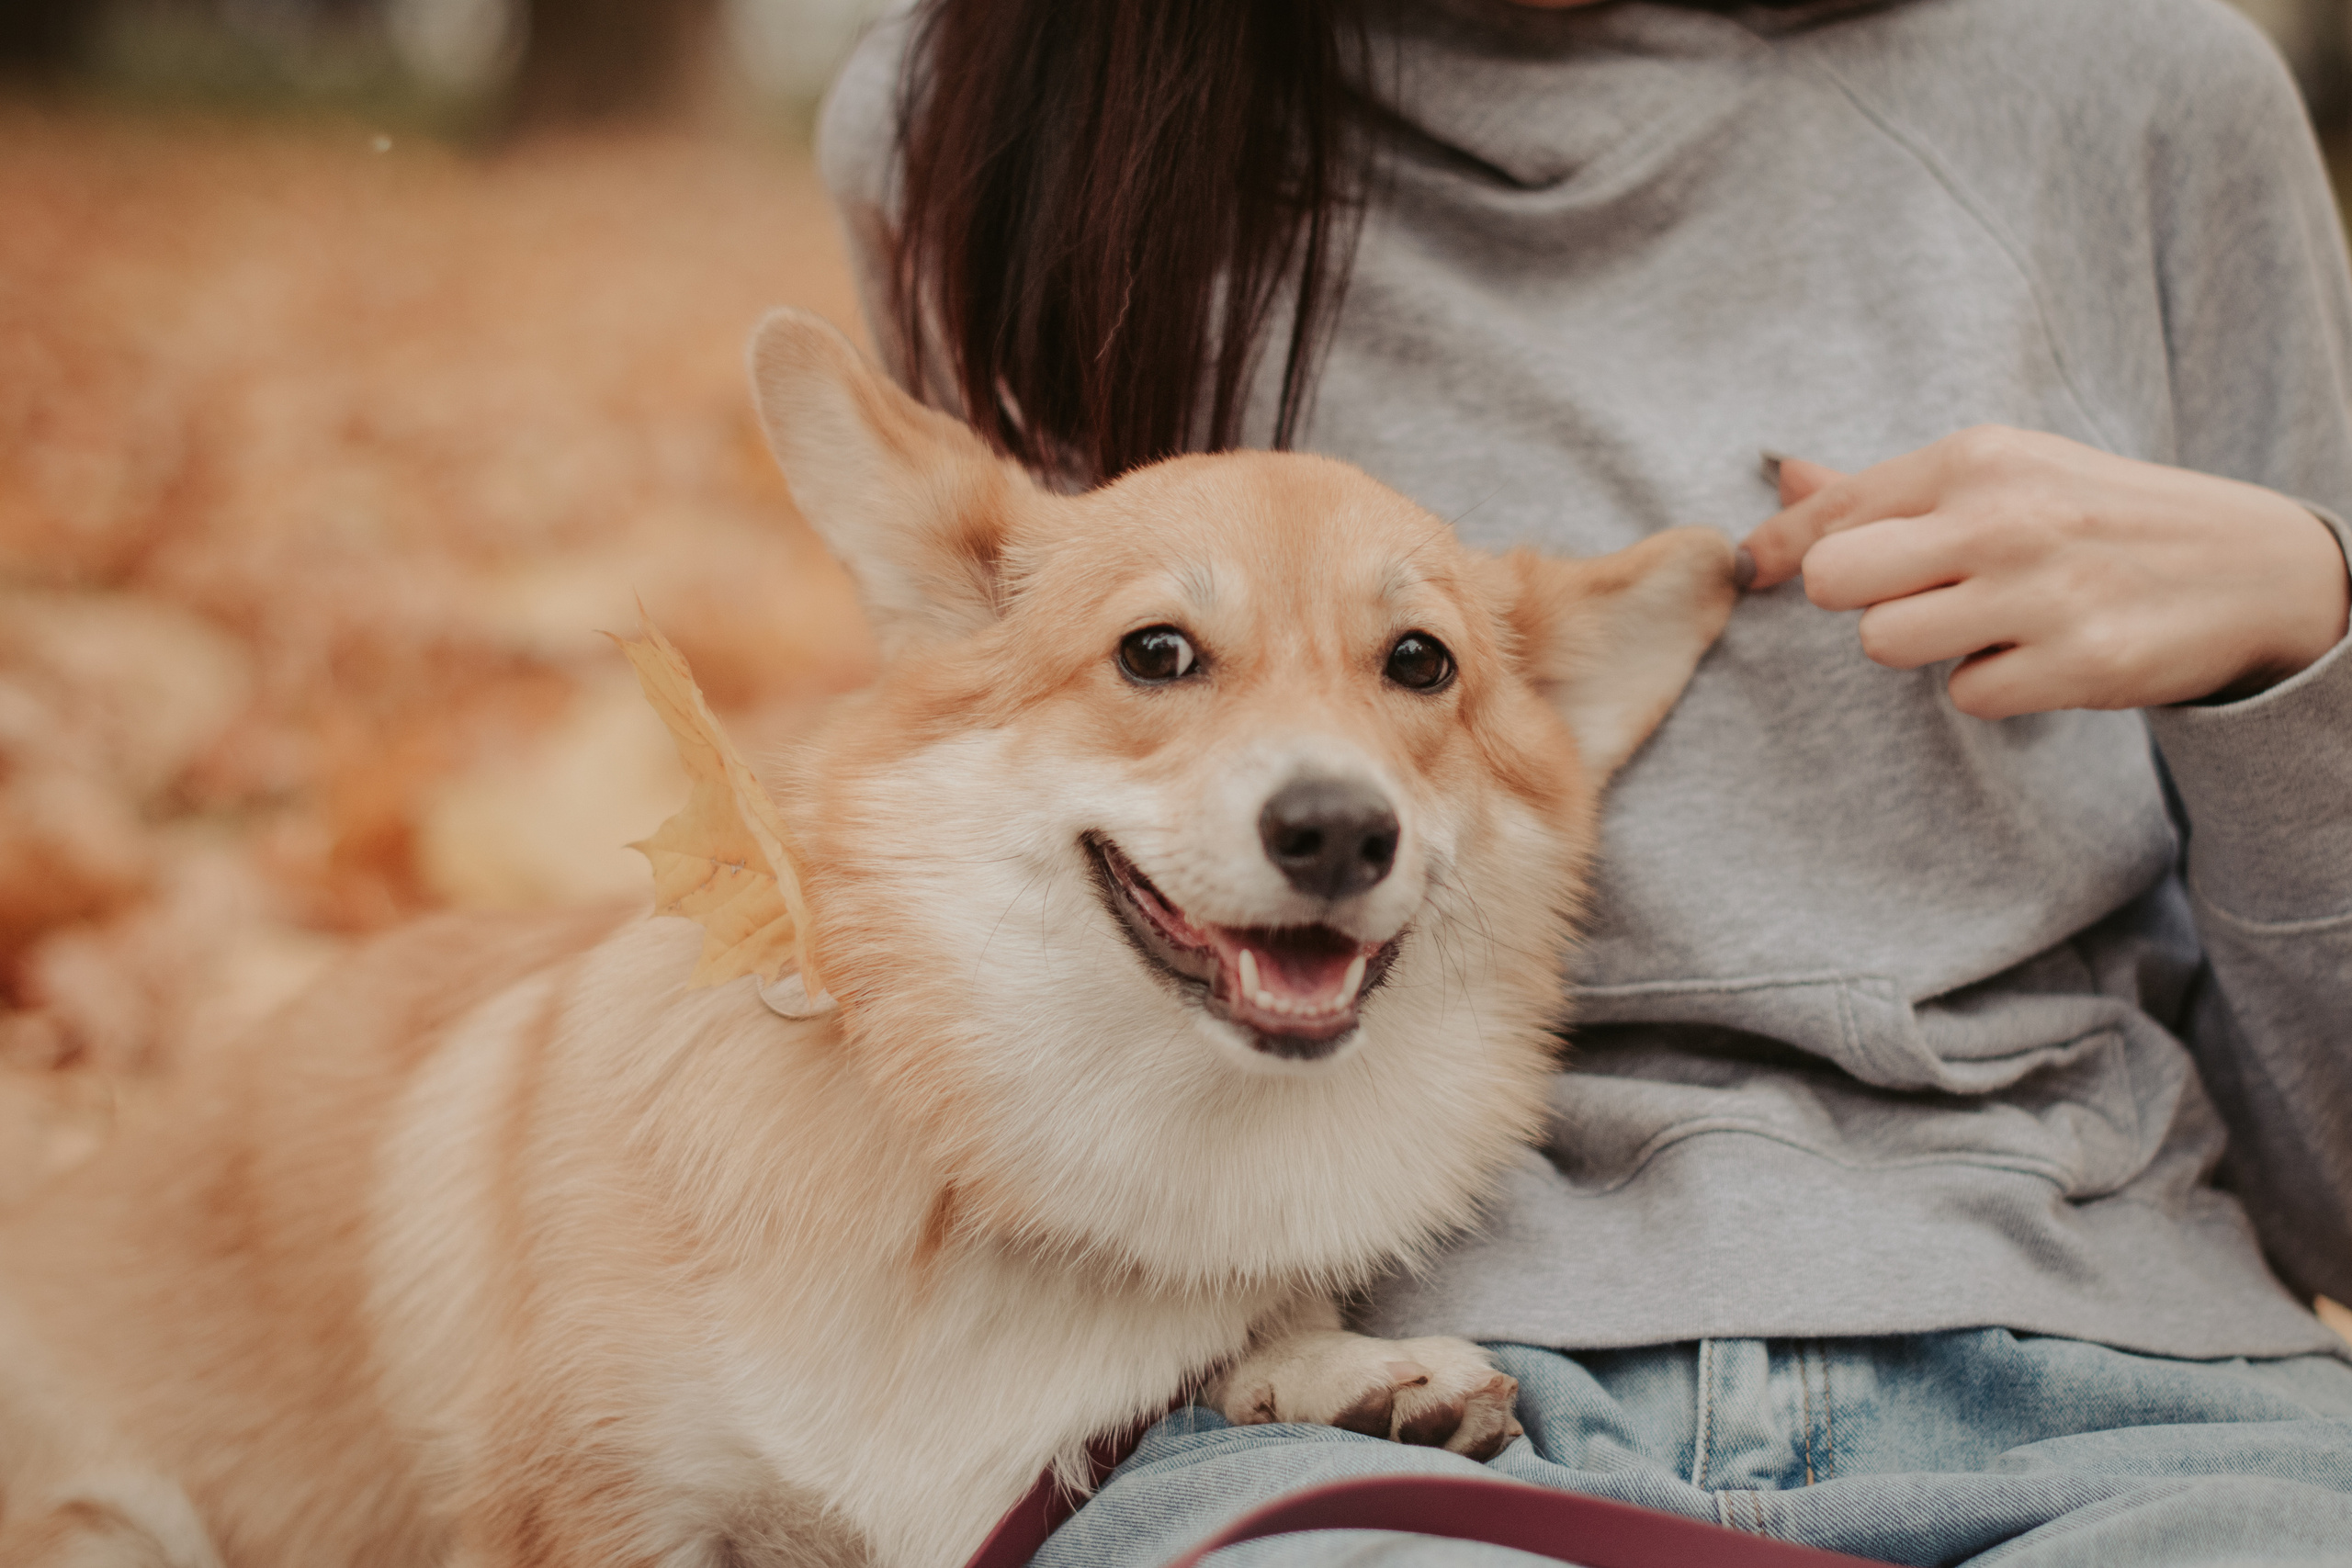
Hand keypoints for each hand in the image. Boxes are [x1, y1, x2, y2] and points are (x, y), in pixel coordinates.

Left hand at [1741, 427, 2350, 717]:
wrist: (2251, 565)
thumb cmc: (2097, 515)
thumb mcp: (2004, 473)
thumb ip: (1886, 489)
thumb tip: (1782, 478)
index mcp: (1977, 458)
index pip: (1832, 509)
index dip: (1779, 549)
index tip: (1757, 570)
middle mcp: (2004, 516)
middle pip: (1835, 580)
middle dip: (1853, 599)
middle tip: (1907, 595)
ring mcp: (2041, 591)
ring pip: (1886, 644)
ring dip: (1922, 647)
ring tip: (1979, 623)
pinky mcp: (2077, 663)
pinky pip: (1966, 696)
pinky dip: (1991, 686)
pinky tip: (2036, 655)